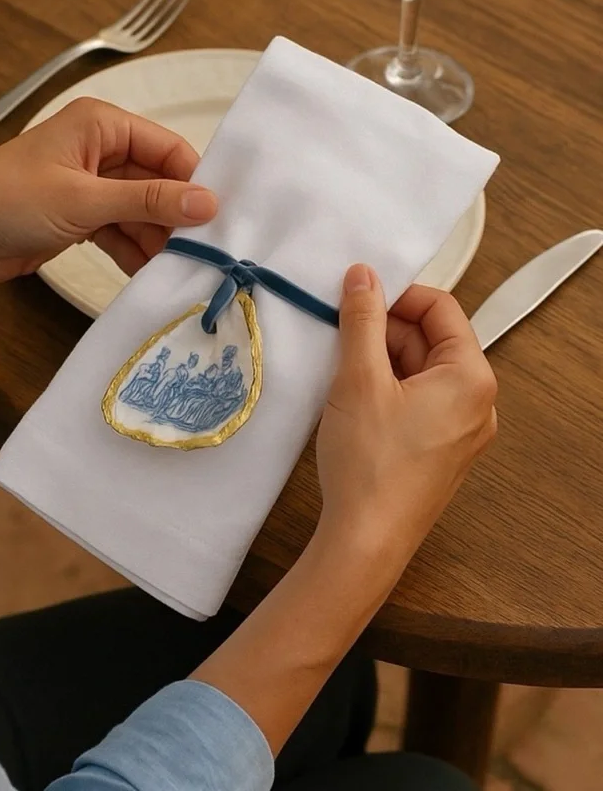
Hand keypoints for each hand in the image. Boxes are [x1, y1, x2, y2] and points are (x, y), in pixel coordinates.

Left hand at [0, 97, 218, 285]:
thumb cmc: (9, 202)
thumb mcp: (84, 200)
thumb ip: (147, 201)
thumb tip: (208, 202)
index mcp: (102, 125)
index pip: (166, 148)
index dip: (193, 182)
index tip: (218, 219)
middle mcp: (100, 149)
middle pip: (157, 181)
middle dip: (175, 216)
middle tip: (203, 252)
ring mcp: (90, 185)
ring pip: (141, 211)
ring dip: (156, 239)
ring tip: (179, 269)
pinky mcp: (80, 217)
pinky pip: (120, 230)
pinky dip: (133, 250)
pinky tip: (149, 273)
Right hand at [316, 264, 497, 561]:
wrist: (366, 538)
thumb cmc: (370, 462)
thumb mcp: (359, 378)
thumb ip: (362, 320)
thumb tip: (363, 276)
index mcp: (471, 378)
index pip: (441, 308)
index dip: (396, 295)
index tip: (355, 296)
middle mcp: (476, 402)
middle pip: (430, 339)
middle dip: (383, 329)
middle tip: (337, 329)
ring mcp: (459, 430)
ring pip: (419, 370)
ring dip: (379, 358)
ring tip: (339, 365)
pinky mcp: (437, 450)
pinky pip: (415, 400)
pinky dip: (384, 387)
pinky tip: (350, 395)